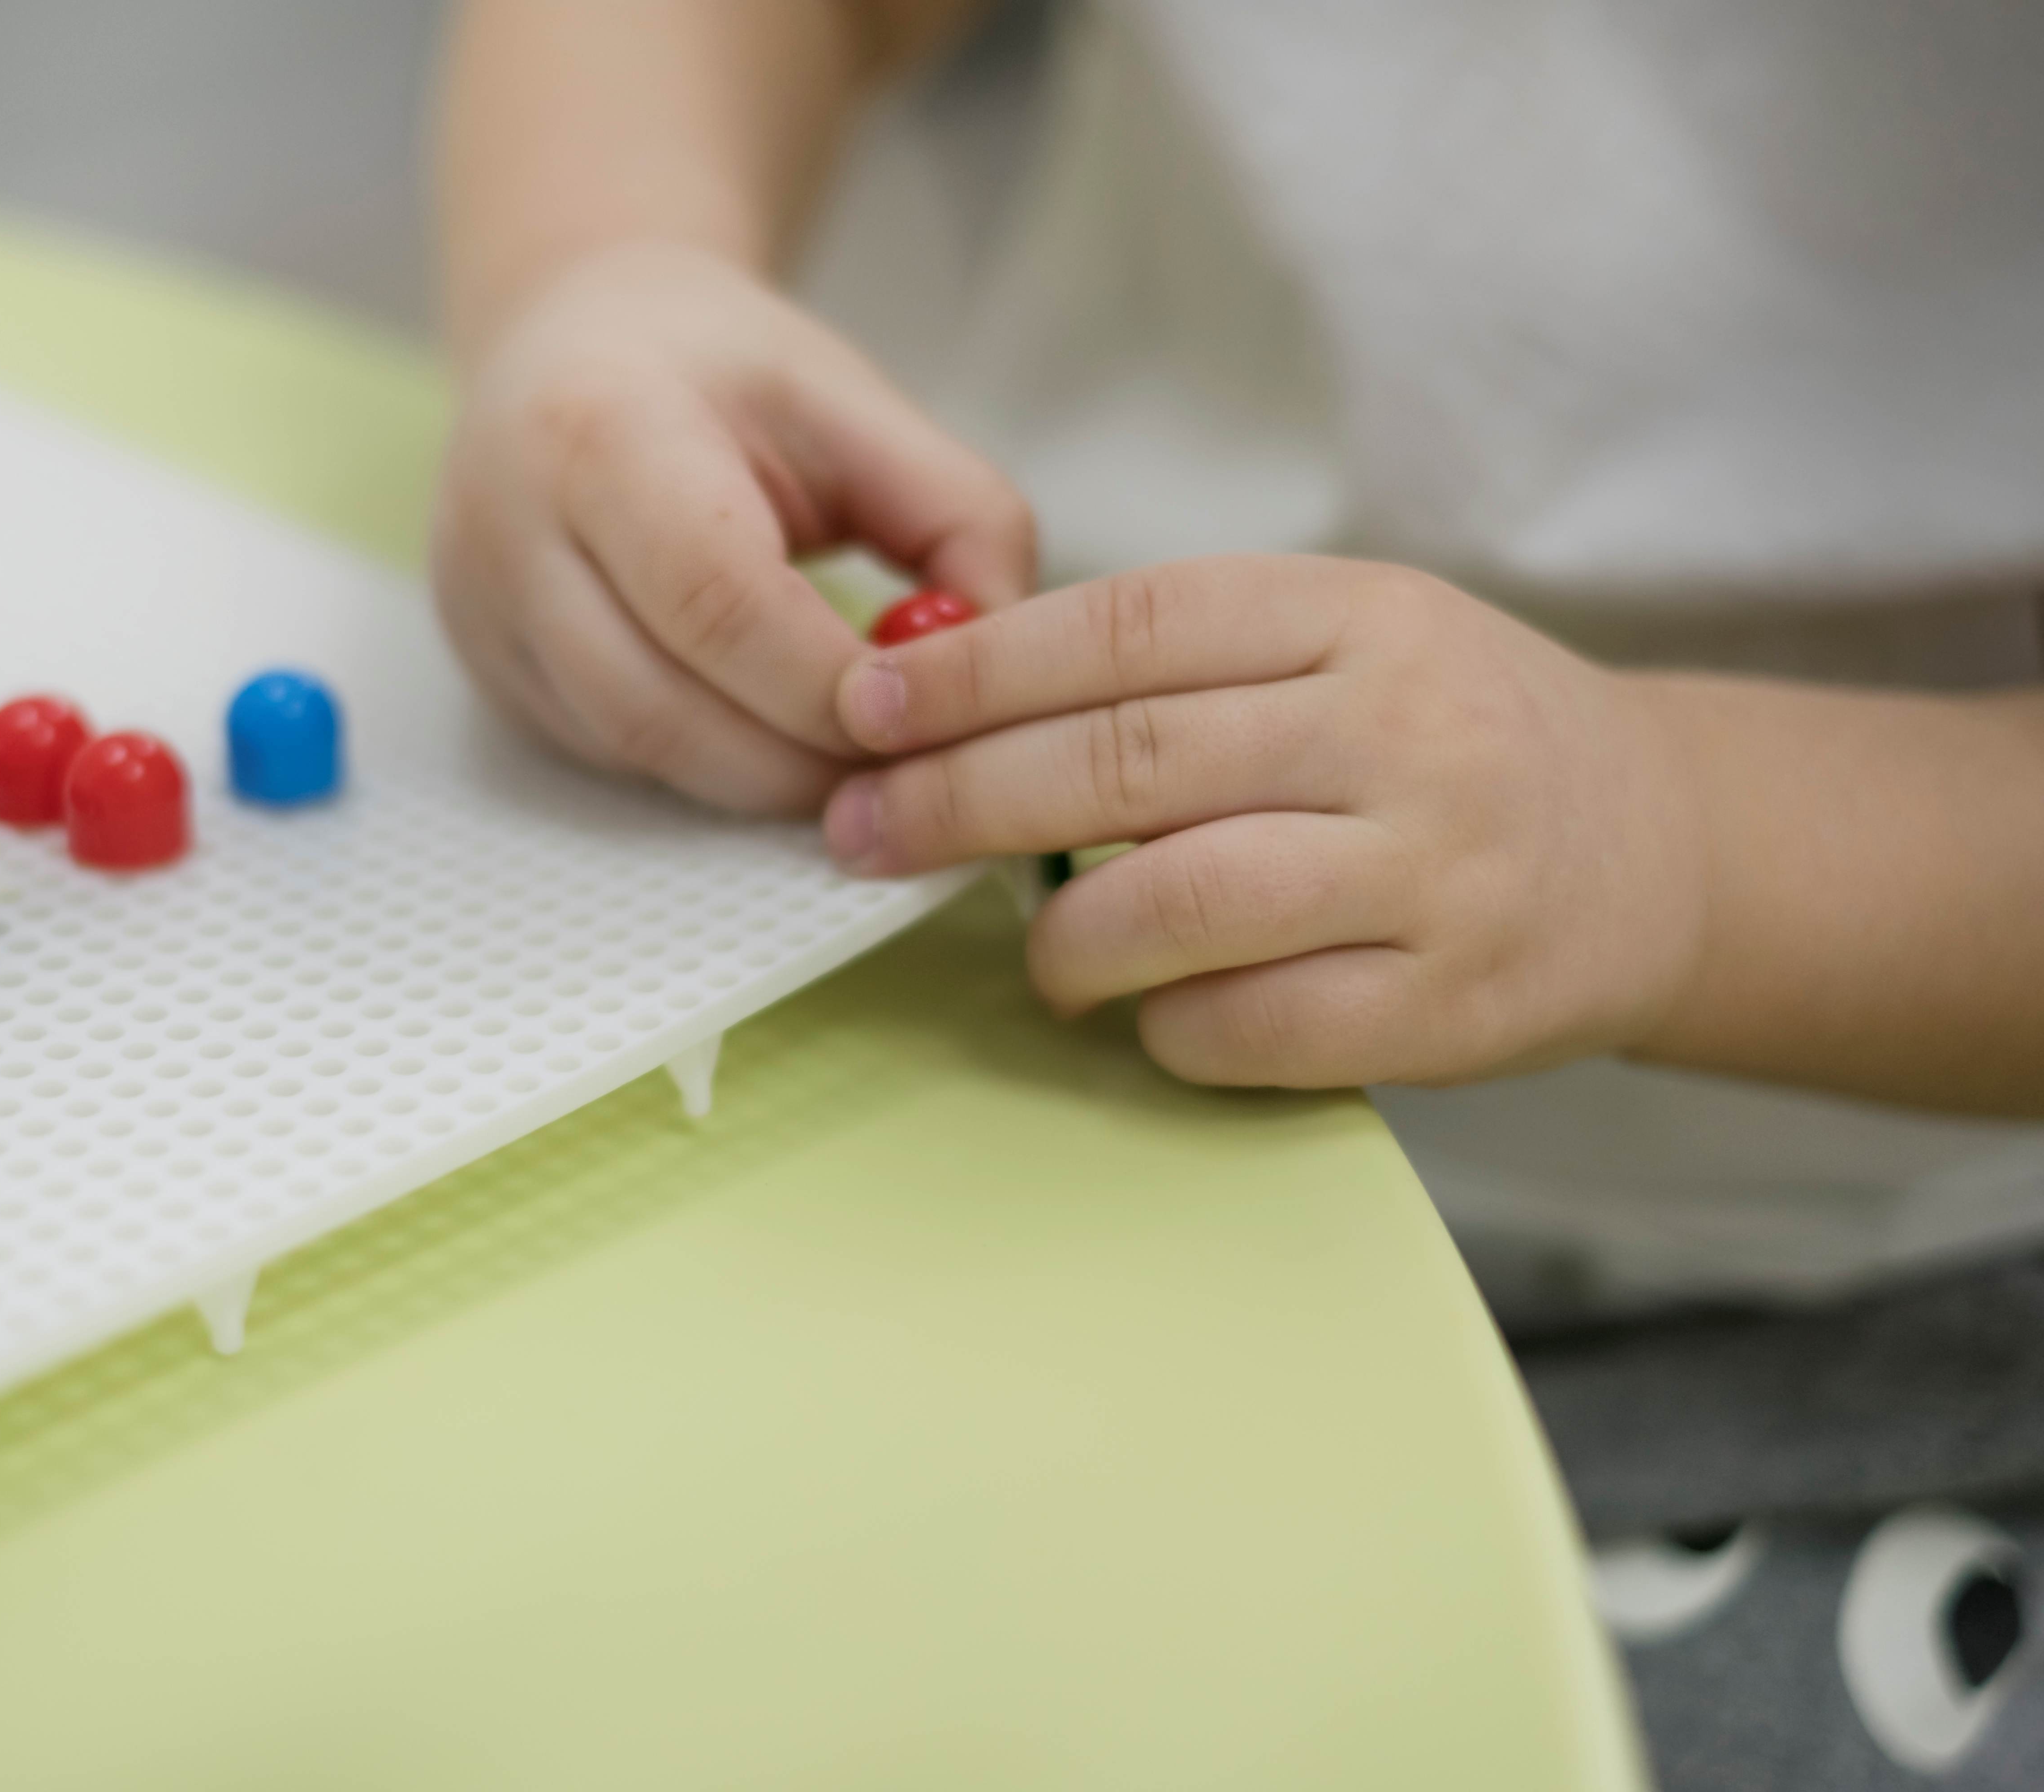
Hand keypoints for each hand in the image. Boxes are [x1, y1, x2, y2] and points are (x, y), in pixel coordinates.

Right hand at [432, 240, 1036, 814]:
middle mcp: (511, 530)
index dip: (824, 684)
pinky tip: (764, 733)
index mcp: (603, 433)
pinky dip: (703, 766)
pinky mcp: (489, 672)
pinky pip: (609, 756)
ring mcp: (486, 613)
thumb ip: (957, 517)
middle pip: (662, 706)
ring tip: (847, 760)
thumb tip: (1005, 659)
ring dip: (755, 779)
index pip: (717, 600)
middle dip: (797, 760)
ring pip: (633, 750)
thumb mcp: (857, 405)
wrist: (568, 340)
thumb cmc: (722, 375)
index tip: (919, 718)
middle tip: (903, 771)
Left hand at [821, 556, 1712, 1087]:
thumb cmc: (1452, 739)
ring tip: (1039, 955)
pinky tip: (1154, 1012)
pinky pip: (1250, 1027)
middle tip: (864, 830)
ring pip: (1180, 903)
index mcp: (1360, 616)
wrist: (1663, 849)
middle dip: (962, 799)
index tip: (867, 707)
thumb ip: (1186, 664)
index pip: (1129, 627)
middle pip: (1129, 760)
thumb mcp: (1350, 641)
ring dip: (1064, 939)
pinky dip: (1166, 1027)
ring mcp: (1433, 872)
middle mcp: (1401, 732)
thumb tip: (959, 700)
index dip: (976, 671)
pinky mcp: (1450, 1006)